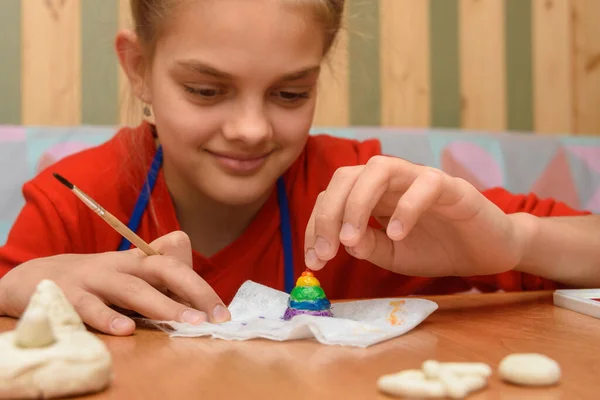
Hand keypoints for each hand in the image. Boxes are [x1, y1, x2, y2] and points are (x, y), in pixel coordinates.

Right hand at [0, 231, 229, 335]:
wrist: (35, 277)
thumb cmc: (93, 280)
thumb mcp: (126, 272)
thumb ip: (156, 274)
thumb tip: (192, 277)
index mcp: (135, 262)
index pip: (174, 266)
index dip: (199, 287)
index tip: (221, 313)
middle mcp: (118, 266)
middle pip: (160, 270)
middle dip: (190, 290)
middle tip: (209, 318)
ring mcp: (93, 280)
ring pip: (130, 289)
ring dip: (160, 304)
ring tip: (184, 321)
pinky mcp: (66, 296)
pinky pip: (88, 308)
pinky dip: (106, 318)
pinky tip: (125, 330)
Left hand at [304, 156, 525, 276]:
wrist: (486, 253)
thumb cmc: (436, 249)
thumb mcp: (391, 256)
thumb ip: (367, 246)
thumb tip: (342, 241)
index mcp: (372, 196)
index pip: (332, 197)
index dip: (316, 225)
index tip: (313, 260)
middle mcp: (391, 181)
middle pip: (347, 176)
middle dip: (327, 213)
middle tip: (327, 251)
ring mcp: (419, 179)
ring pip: (379, 168)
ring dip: (357, 203)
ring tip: (351, 238)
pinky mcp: (450, 186)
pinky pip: (424, 185)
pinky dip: (405, 207)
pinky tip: (396, 234)